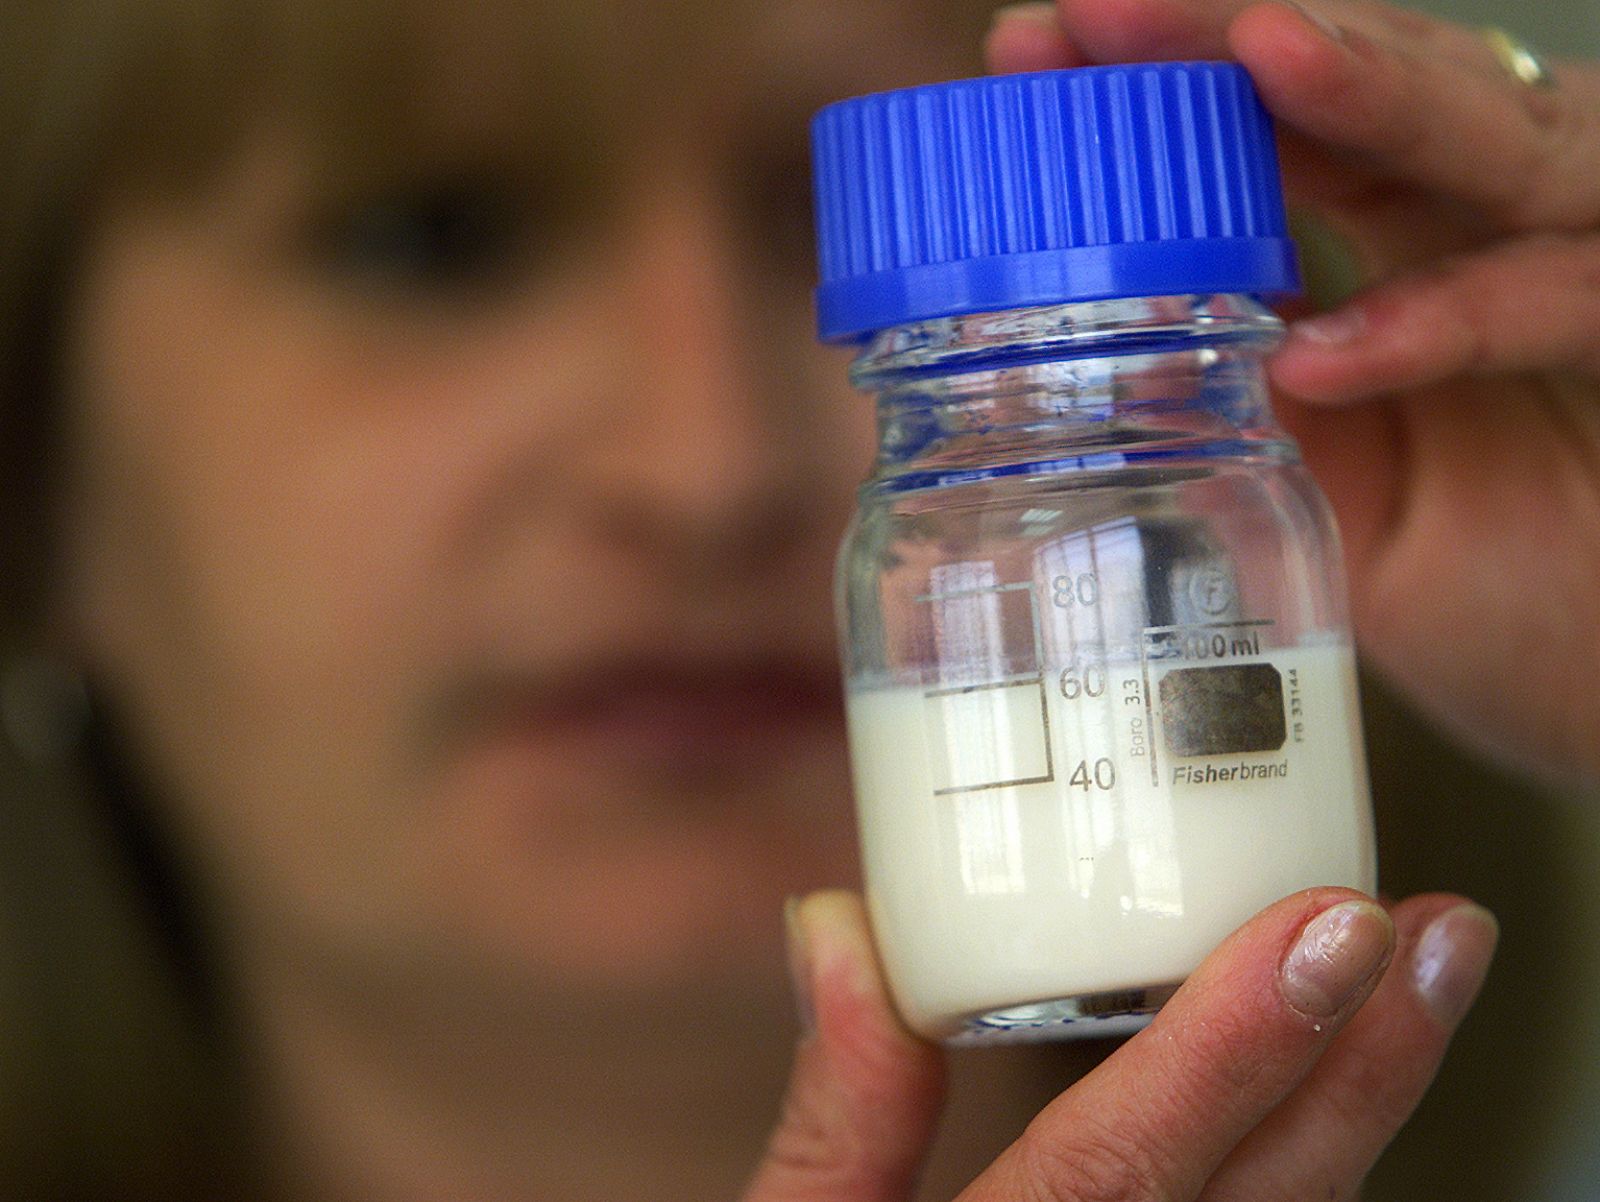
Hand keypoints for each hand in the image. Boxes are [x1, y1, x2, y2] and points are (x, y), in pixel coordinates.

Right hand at [743, 888, 1494, 1201]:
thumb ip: (838, 1109)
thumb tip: (843, 931)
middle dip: (1363, 1065)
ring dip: (1359, 1114)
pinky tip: (1338, 1096)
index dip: (1230, 1045)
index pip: (1118, 1172)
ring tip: (1410, 992)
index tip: (1325, 929)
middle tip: (1433, 936)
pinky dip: (1307, 1169)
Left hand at [987, 1, 1599, 781]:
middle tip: (1091, 20)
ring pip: (1500, 141)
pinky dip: (1454, 317)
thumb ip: (1244, 418)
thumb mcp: (1329, 508)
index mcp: (1404, 253)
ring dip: (1378, 97)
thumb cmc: (1492, 603)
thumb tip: (1077, 365)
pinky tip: (1329, 355)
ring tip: (1258, 52)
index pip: (1280, 130)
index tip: (1030, 53)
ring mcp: (1586, 278)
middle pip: (1372, 91)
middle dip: (1228, 40)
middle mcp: (1496, 236)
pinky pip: (1570, 300)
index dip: (1165, 79)